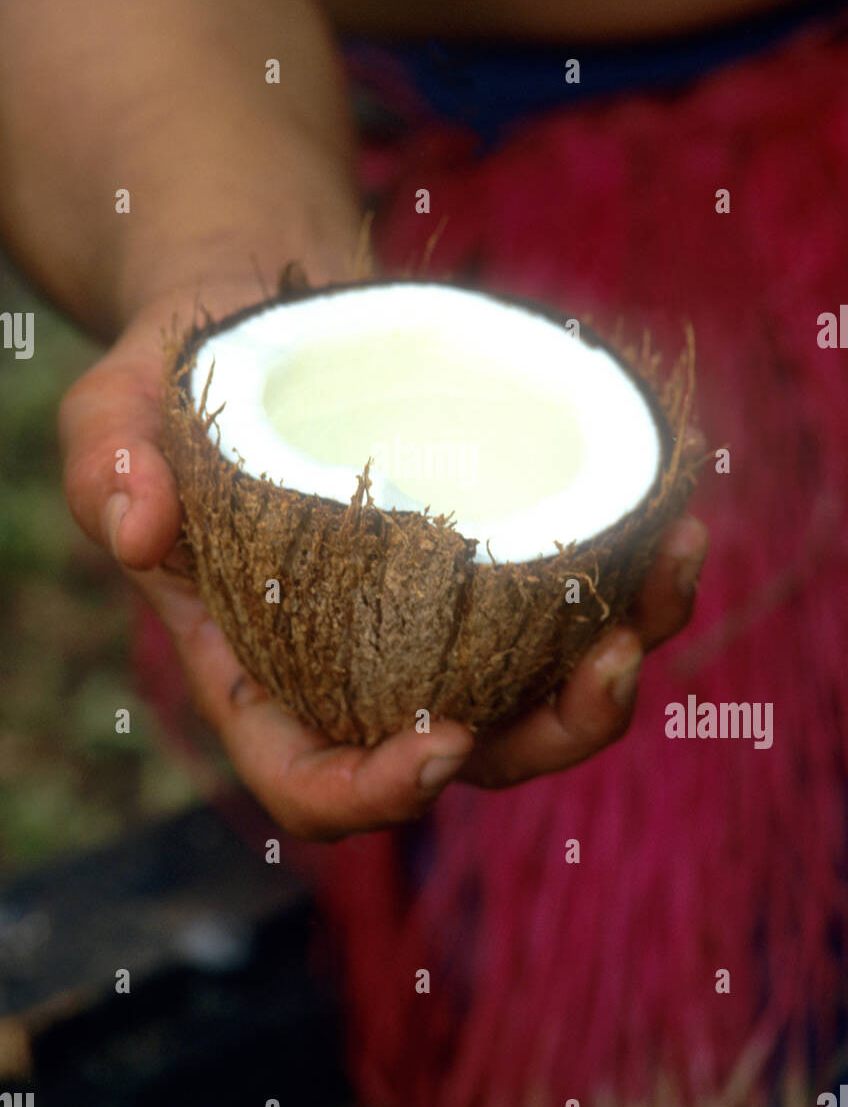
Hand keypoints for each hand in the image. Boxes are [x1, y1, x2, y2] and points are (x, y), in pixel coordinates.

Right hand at [59, 283, 707, 839]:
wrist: (264, 316)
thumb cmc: (185, 379)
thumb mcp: (117, 404)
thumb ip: (103, 461)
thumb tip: (139, 521)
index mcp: (261, 669)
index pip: (313, 776)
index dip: (375, 791)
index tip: (440, 740)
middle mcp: (363, 663)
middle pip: (467, 753)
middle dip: (549, 735)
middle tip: (606, 666)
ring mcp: (438, 615)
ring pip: (542, 687)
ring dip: (620, 659)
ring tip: (668, 569)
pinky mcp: (496, 552)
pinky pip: (577, 595)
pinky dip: (635, 573)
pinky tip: (670, 516)